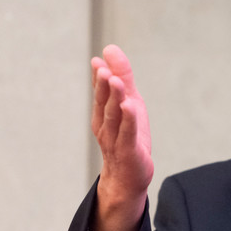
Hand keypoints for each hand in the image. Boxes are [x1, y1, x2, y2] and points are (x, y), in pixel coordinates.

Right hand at [90, 44, 153, 230]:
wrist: (127, 179)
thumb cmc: (128, 139)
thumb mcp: (128, 105)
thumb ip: (122, 79)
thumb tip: (108, 51)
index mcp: (104, 114)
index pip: (101, 93)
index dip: (101, 77)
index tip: (100, 60)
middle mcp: (106, 126)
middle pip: (104, 103)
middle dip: (103, 86)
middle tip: (104, 68)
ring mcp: (116, 140)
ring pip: (114, 117)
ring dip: (114, 99)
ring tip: (116, 81)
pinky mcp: (129, 152)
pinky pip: (128, 134)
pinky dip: (128, 120)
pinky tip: (129, 107)